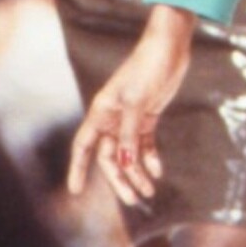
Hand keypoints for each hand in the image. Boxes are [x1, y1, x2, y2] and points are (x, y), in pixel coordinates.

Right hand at [71, 7, 193, 202]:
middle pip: (110, 156)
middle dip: (120, 179)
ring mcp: (130, 118)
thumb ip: (131, 135)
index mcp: (101, 112)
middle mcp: (112, 118)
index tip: (76, 191)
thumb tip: (125, 164)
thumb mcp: (138, 104)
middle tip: (133, 199)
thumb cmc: (148, 68)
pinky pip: (144, 144)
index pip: (84, 146)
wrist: (169, 47)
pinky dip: (150, 158)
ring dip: (137, 172)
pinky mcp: (148, 116)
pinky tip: (157, 171)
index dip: (78, 168)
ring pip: (128, 153)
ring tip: (149, 191)